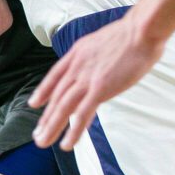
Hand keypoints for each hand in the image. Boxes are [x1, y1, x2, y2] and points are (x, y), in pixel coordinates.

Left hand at [28, 17, 164, 149]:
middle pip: (56, 96)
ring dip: (52, 127)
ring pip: (63, 107)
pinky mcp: (100, 89)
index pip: (54, 76)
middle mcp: (77, 66)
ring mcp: (87, 78)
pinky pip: (82, 114)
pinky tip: (67, 144)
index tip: (34, 104)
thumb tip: (99, 65)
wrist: (140, 30)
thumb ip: (95, 56)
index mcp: (77, 54)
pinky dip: (73, 131)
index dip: (43, 91)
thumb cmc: (131, 34)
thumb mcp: (102, 42)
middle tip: (37, 134)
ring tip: (43, 142)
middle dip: (46, 117)